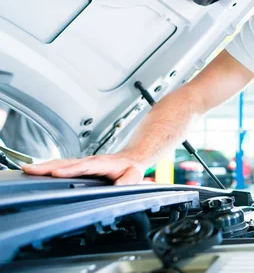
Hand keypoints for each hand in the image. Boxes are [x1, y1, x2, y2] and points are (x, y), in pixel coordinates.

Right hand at [21, 153, 146, 184]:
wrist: (131, 158)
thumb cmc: (131, 168)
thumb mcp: (134, 176)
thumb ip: (127, 181)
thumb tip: (119, 187)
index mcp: (102, 164)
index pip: (85, 167)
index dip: (71, 170)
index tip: (57, 174)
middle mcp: (89, 161)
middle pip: (67, 163)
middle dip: (48, 167)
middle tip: (31, 170)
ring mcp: (82, 162)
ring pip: (61, 163)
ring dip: (44, 166)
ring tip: (27, 169)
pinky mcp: (78, 165)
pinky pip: (61, 165)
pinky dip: (47, 167)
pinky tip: (36, 170)